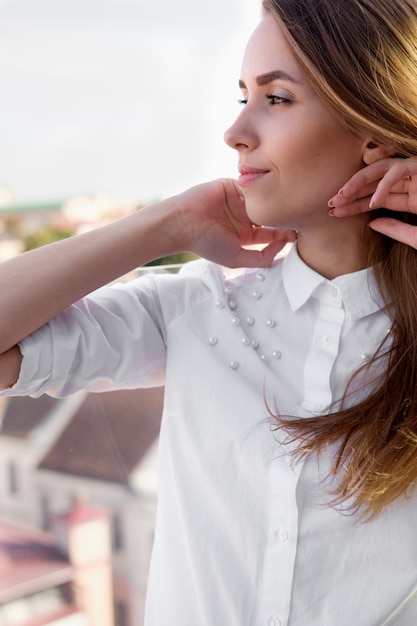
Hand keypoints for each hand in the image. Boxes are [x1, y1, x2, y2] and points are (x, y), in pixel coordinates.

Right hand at [173, 178, 296, 267]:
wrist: (183, 223)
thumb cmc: (207, 243)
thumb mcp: (237, 259)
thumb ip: (260, 259)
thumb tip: (282, 250)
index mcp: (245, 235)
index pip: (271, 233)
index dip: (285, 233)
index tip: (298, 232)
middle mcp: (243, 217)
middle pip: (270, 215)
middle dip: (283, 216)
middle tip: (298, 215)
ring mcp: (239, 201)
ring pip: (263, 199)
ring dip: (274, 200)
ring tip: (290, 201)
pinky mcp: (232, 186)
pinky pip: (250, 184)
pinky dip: (261, 186)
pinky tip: (273, 189)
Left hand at [328, 157, 416, 247]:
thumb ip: (396, 229)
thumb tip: (371, 224)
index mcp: (410, 199)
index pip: (375, 198)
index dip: (353, 204)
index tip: (334, 212)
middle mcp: (411, 184)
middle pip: (374, 182)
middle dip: (350, 191)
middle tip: (330, 202)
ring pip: (382, 169)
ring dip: (360, 180)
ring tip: (342, 194)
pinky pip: (400, 170)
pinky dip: (385, 183)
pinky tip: (374, 201)